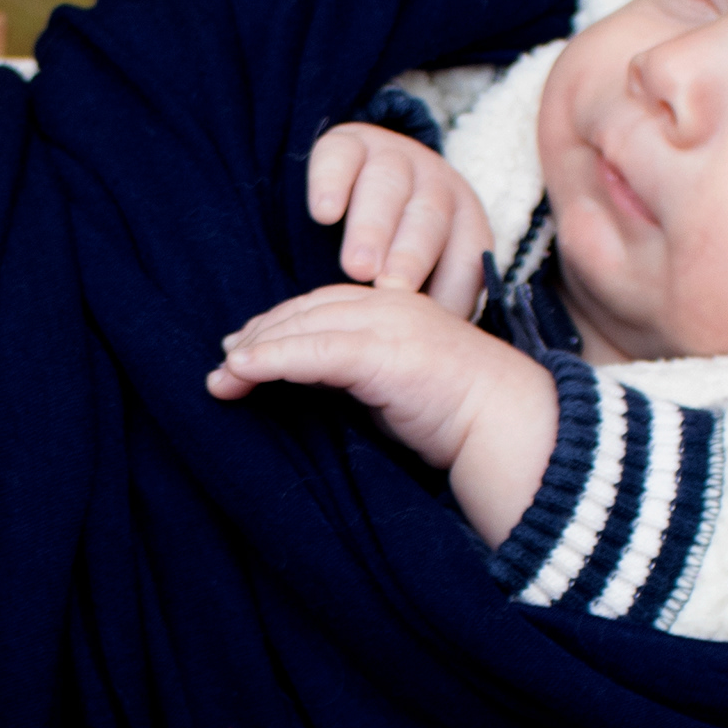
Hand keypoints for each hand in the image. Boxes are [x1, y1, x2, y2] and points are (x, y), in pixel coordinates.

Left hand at [208, 284, 557, 545]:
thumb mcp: (395, 385)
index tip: (243, 350)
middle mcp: (388, 304)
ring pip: (302, 328)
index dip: (277, 326)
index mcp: (394, 306)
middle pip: (304, 311)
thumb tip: (311, 387)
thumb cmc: (455, 415)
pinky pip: (313, 352)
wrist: (507, 423)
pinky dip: (271, 361)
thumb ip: (358, 374)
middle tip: (222, 365)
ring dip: (254, 352)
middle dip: (258, 337)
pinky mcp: (383, 352)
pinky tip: (241, 374)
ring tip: (220, 378)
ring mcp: (387, 323)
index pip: (321, 306)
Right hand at [308, 122, 488, 315]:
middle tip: (392, 291)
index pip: (467, 256)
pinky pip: (343, 157)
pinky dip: (333, 184)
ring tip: (357, 268)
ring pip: (390, 187)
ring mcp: (392, 158)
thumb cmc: (385, 261)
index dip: (452, 288)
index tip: (432, 322)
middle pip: (430, 219)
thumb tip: (426, 382)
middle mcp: (433, 187)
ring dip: (374, 228)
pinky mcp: (349, 143)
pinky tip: (323, 215)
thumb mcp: (414, 286)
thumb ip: (419, 321)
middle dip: (412, 256)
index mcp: (462, 224)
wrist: (353, 185)